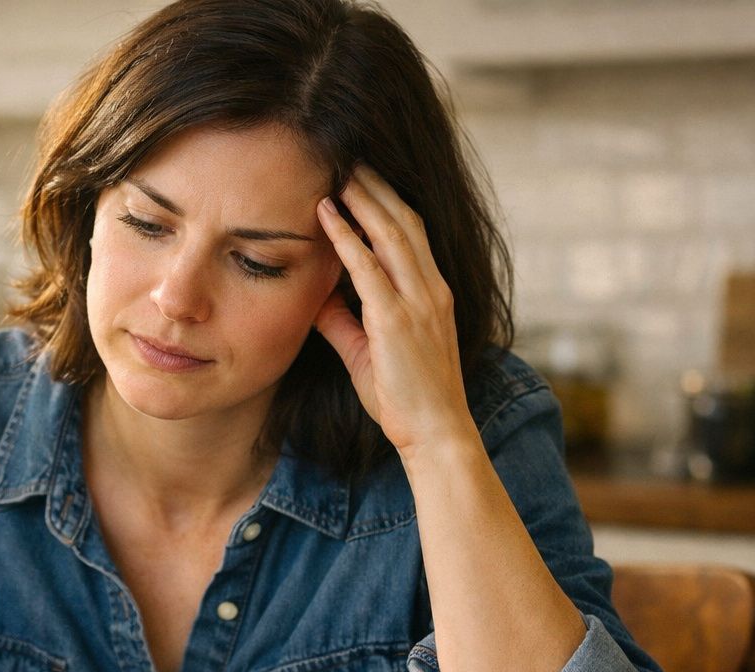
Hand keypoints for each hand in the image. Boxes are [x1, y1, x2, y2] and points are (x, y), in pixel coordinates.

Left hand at [313, 165, 473, 454]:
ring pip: (391, 233)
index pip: (411, 235)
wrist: (436, 432)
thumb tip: (318, 297)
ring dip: (363, 198)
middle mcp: (431, 290)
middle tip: (348, 156)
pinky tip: (327, 213)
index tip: (361, 179)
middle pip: (405, 221)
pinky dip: (347, 236)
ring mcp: (418, 302)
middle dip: (376, 187)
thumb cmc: (405, 399)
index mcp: (432, 294)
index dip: (387, 203)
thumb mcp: (369, 353)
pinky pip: (369, 267)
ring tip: (338, 169)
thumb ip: (345, 322)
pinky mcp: (397, 320)